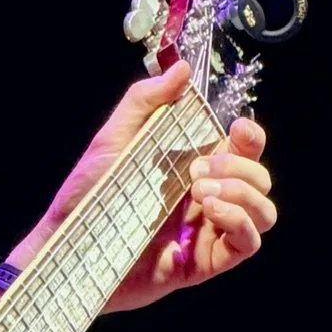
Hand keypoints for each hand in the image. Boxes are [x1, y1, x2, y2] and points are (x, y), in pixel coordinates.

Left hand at [16, 59, 277, 312]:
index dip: (252, 137)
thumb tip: (182, 69)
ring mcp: (207, 232)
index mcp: (191, 167)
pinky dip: (240, 223)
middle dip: (240, 166)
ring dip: (244, 194)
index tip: (238, 128)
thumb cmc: (86, 194)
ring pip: (264, 212)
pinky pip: (247, 244)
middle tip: (196, 170)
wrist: (67, 244)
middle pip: (259, 178)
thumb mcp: (112, 139)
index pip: (243, 149)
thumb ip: (145, 102)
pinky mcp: (203, 263)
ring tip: (201, 192)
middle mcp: (206, 198)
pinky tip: (210, 212)